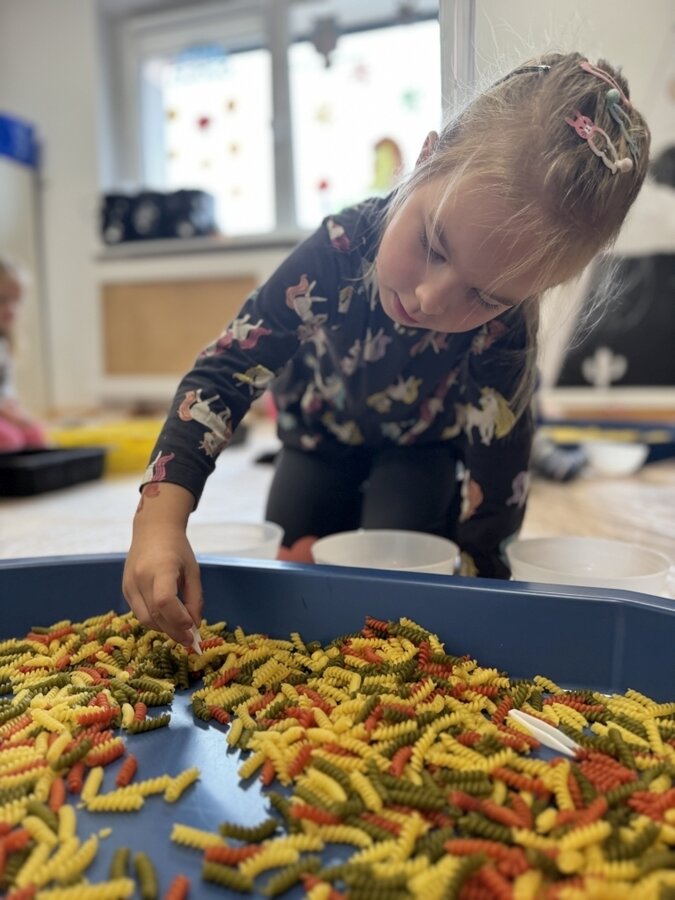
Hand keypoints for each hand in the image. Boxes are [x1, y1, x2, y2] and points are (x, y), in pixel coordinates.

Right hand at [122, 483, 201, 646]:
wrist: (152, 531)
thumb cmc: (177, 548)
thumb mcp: (193, 570)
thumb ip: (195, 598)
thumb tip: (195, 625)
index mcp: (160, 568)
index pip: (164, 600)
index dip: (178, 619)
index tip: (193, 628)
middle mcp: (140, 577)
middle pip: (154, 615)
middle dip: (173, 632)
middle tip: (190, 641)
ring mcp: (129, 584)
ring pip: (144, 618)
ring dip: (163, 629)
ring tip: (180, 632)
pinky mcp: (125, 589)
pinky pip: (138, 612)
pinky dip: (154, 620)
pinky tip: (167, 620)